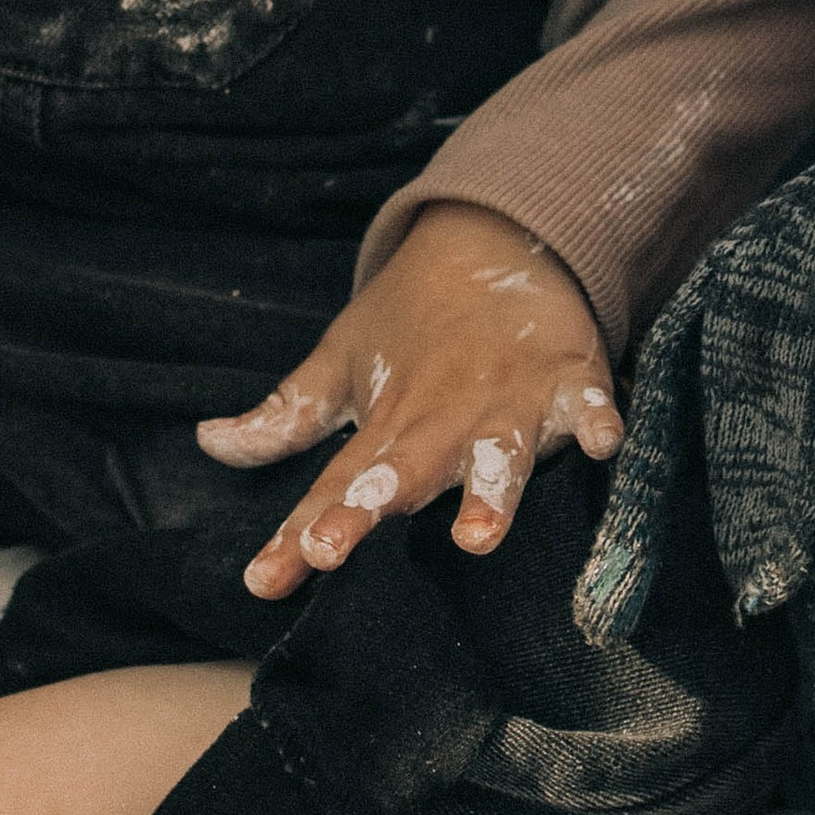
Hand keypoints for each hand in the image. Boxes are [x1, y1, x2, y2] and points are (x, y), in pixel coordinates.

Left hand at [197, 202, 620, 600]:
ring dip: (488, 494)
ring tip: (474, 539)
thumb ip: (284, 416)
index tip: (264, 579)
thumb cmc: (412, 317)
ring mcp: (509, 397)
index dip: (298, 531)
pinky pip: (590, 404)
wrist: (493, 234)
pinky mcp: (570, 376)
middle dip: (365, 511)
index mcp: (387, 419)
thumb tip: (210, 444)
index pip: (332, 485)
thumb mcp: (340, 361)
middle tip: (329, 551)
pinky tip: (604, 442)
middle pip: (402, 472)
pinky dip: (599, 420)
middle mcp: (442, 415)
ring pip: (498, 454)